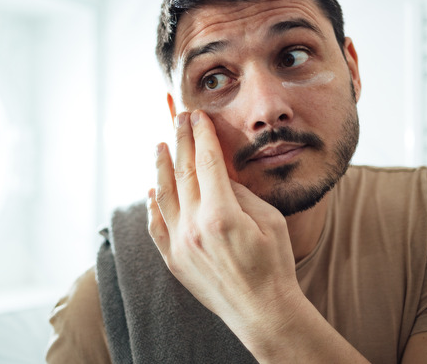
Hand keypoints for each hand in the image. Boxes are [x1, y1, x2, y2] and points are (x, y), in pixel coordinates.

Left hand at [147, 110, 300, 341]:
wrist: (263, 311)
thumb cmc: (275, 264)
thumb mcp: (269, 220)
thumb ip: (241, 194)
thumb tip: (219, 177)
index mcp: (221, 214)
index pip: (206, 162)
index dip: (201, 135)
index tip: (198, 116)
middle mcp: (194, 227)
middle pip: (182, 172)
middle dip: (181, 140)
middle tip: (179, 118)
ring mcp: (180, 244)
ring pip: (163, 195)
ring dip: (161, 166)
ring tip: (160, 144)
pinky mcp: (174, 260)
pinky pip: (156, 225)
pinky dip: (152, 204)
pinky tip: (152, 189)